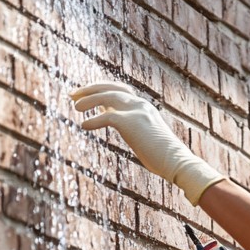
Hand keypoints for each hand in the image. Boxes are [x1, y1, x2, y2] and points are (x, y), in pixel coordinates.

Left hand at [71, 81, 223, 204]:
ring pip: (106, 97)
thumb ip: (128, 125)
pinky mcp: (132, 123)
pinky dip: (93, 120)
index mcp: (142, 106)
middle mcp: (139, 104)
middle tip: (73, 94)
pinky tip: (84, 126)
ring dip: (88, 100)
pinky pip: (107, 117)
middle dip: (89, 89)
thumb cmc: (161, 155)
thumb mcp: (142, 135)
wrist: (176, 161)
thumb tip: (112, 119)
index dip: (99, 89)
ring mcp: (136, 111)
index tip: (84, 94)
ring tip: (75, 107)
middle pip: (110, 87)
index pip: (118, 89)